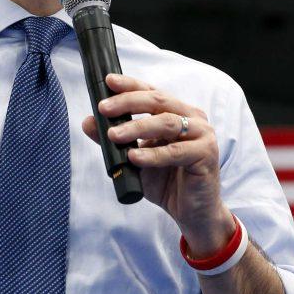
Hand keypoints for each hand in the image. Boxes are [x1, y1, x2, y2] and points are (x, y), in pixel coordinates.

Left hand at [81, 73, 232, 249]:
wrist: (192, 212)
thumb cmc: (166, 181)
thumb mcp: (134, 158)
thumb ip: (114, 139)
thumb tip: (88, 122)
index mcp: (177, 112)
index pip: (151, 92)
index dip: (130, 85)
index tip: (108, 81)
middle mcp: (192, 118)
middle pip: (158, 101)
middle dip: (128, 103)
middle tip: (103, 109)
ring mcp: (202, 135)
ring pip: (166, 123)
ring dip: (137, 127)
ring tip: (114, 135)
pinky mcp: (206, 155)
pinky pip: (175, 152)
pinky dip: (152, 154)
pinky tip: (134, 157)